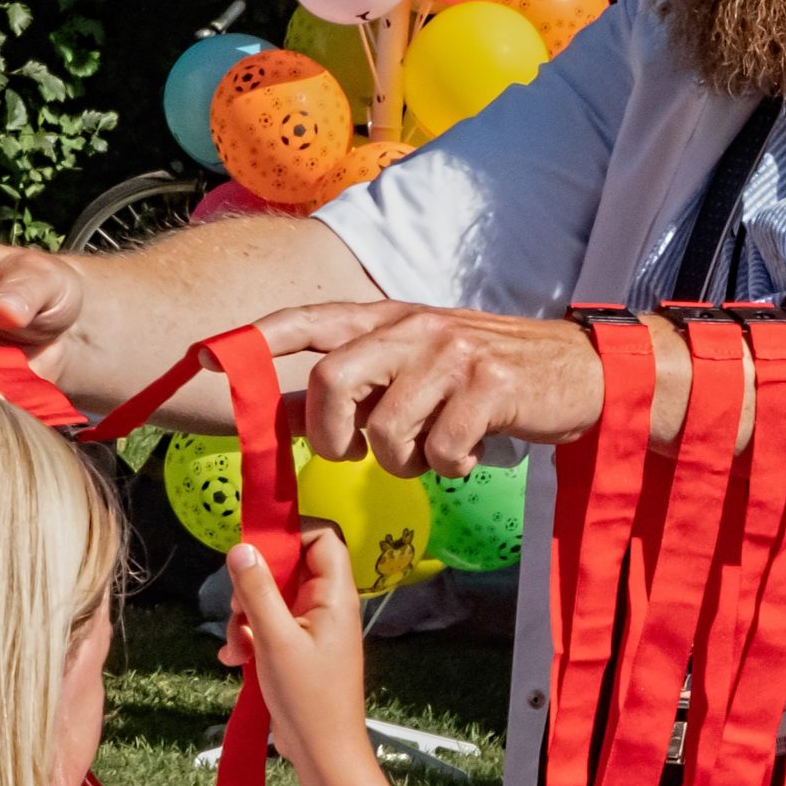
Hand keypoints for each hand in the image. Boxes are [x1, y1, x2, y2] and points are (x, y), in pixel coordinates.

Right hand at [220, 526, 370, 781]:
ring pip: (272, 599)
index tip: (254, 549)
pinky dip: (249, 638)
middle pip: (289, 568)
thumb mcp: (275, 640)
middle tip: (237, 609)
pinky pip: (268, 626)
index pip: (323, 539)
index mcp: (335, 596)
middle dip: (255, 585)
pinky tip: (234, 659)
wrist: (323, 753)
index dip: (290, 536)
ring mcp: (311, 628)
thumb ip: (257, 592)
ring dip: (246, 617)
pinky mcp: (297, 648)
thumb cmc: (308, 697)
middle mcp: (326, 606)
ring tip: (236, 647)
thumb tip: (240, 548)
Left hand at [254, 301, 605, 476]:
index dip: (256, 339)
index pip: (310, 319)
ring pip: (386, 431)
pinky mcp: (490, 388)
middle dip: (334, 436)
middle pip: (333, 383)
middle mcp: (415, 328)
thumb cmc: (489, 377)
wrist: (580, 372)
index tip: (204, 355)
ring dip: (404, 463)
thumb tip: (291, 415)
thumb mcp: (421, 367)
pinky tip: (471, 451)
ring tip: (434, 452)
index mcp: (391, 319)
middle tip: (359, 454)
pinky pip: (439, 451)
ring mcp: (453, 355)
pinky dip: (450, 467)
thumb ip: (363, 383)